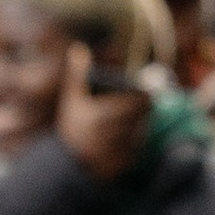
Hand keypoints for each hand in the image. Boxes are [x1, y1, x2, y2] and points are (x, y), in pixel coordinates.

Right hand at [55, 39, 155, 180]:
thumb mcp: (72, 100)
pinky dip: (134, 142)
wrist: (70, 166)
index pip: (140, 102)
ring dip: (138, 125)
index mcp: (103, 116)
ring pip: (142, 130)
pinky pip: (139, 147)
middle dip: (140, 110)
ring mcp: (121, 150)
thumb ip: (77, 75)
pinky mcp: (127, 163)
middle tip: (134, 105)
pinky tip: (120, 140)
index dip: (143, 95)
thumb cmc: (73, 128)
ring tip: (121, 123)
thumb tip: (79, 48)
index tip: (141, 92)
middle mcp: (113, 135)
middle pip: (144, 115)